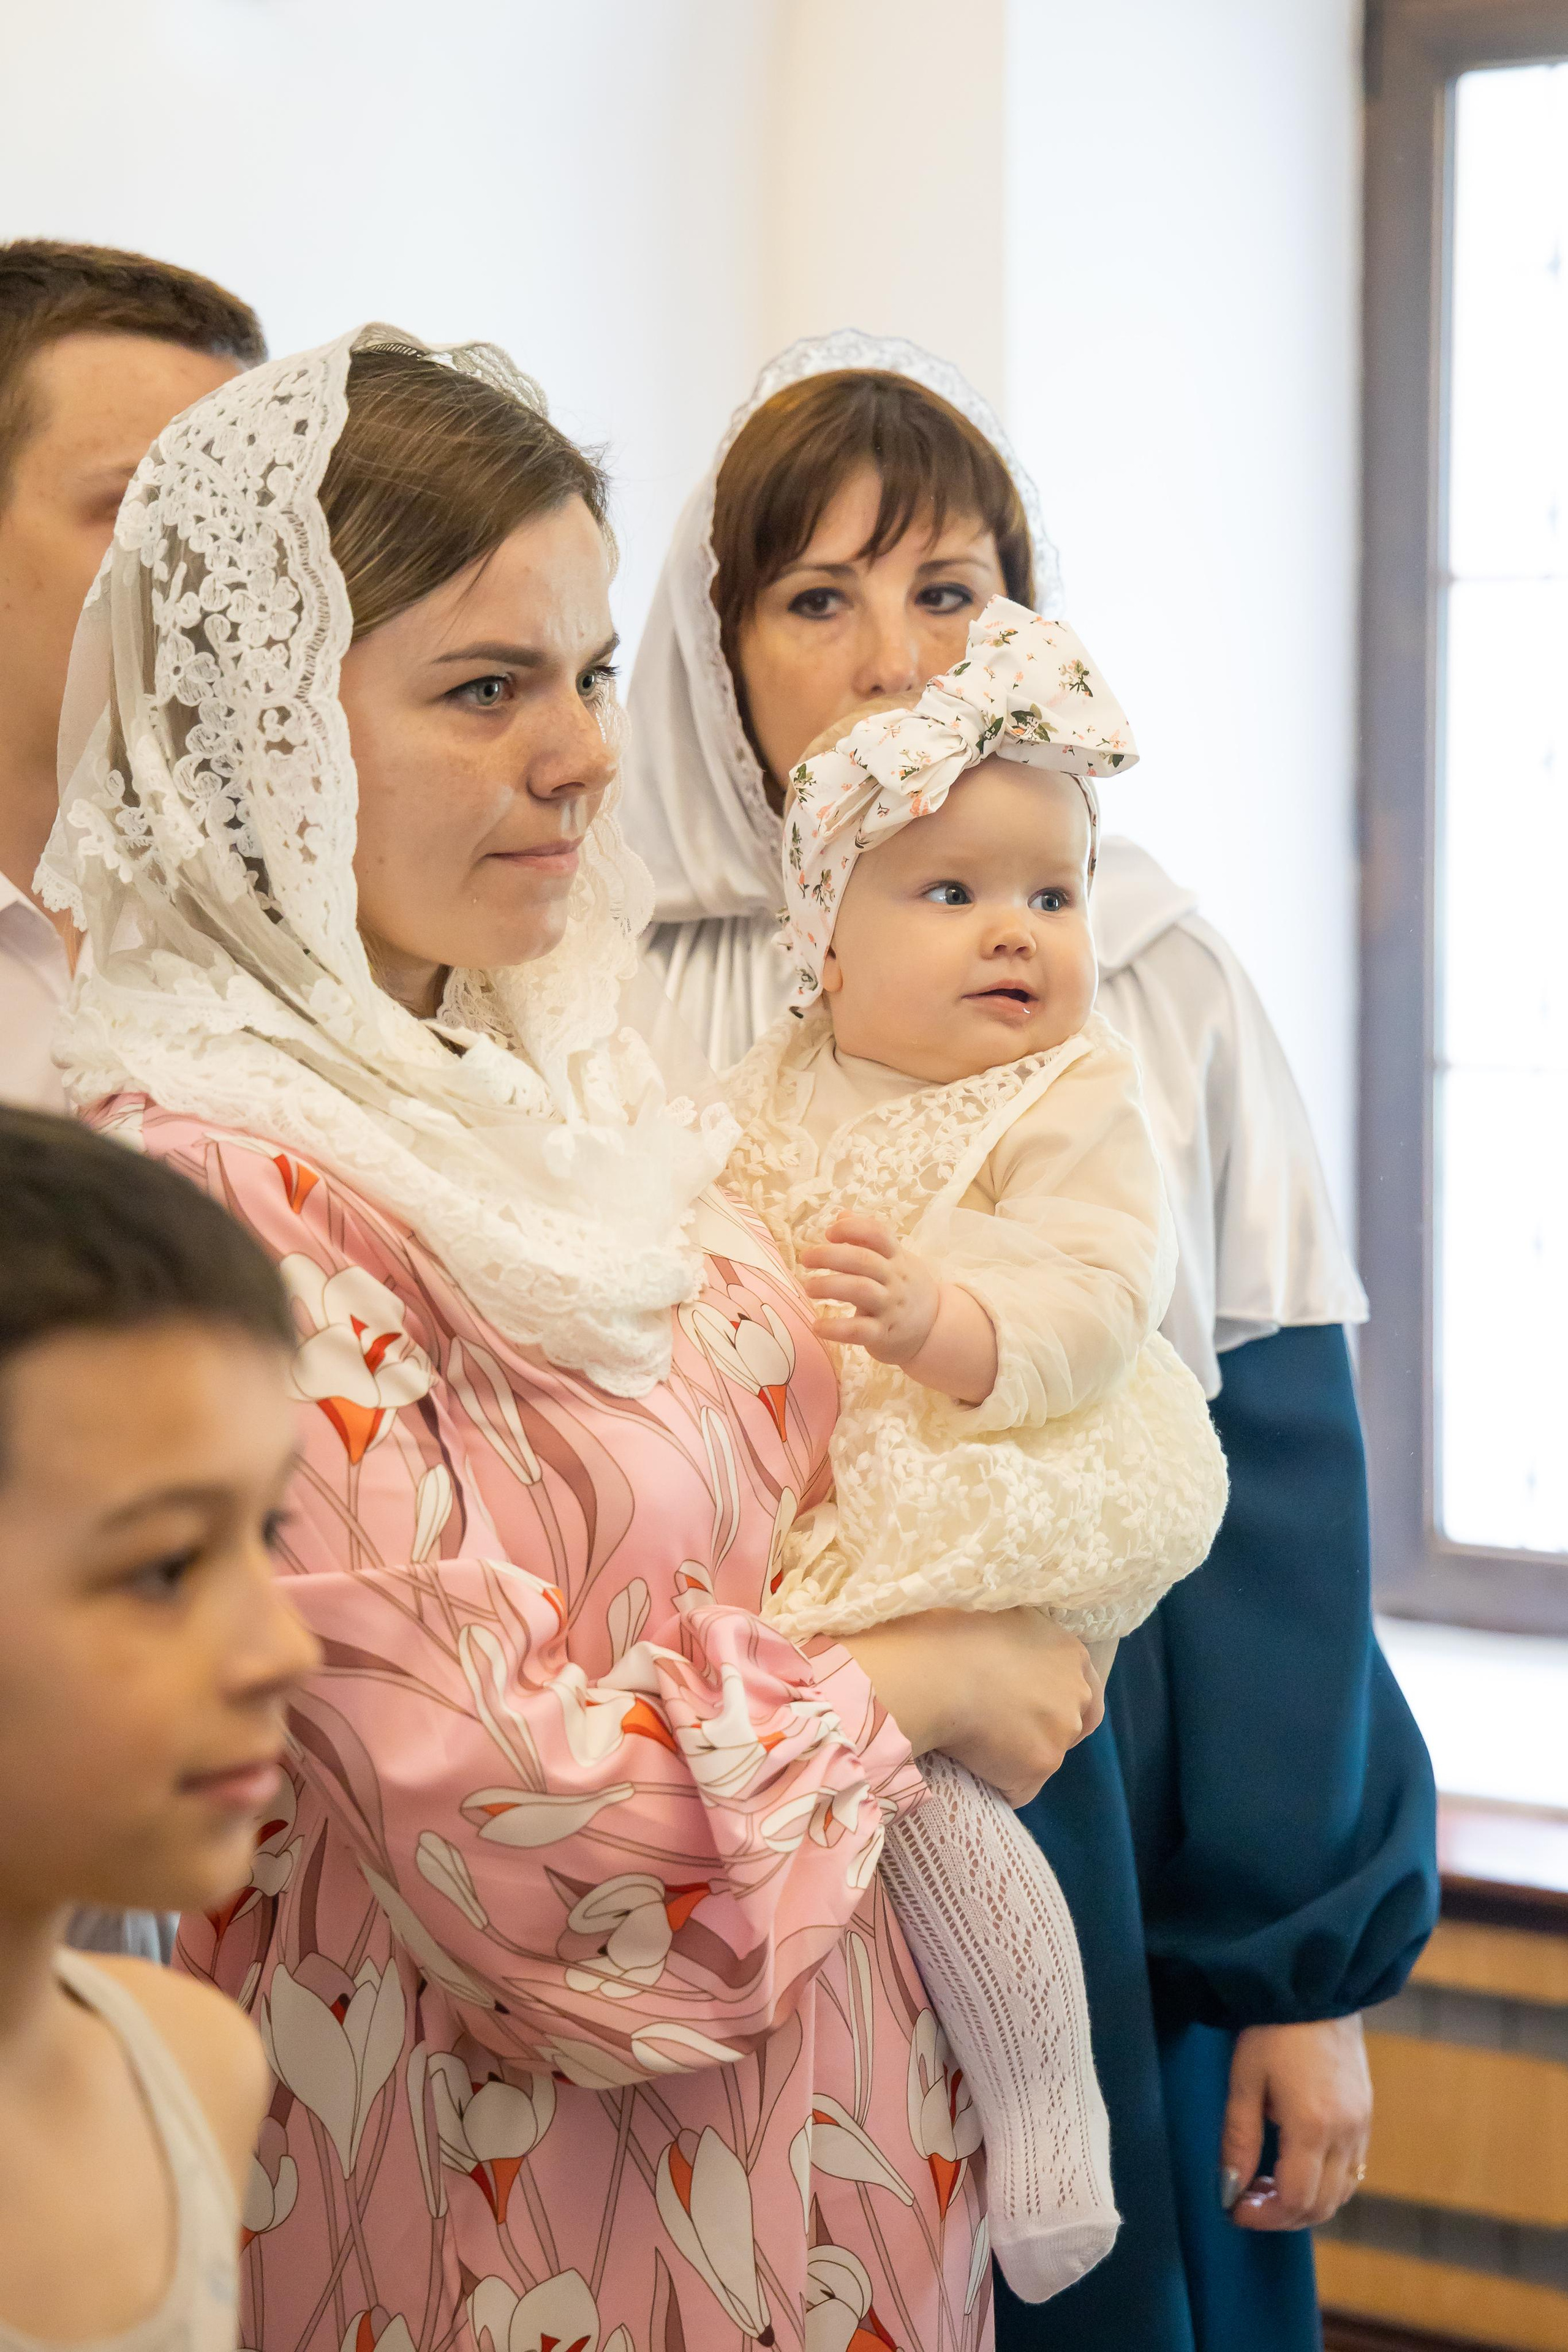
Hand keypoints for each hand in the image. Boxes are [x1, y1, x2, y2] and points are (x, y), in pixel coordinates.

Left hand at [800, 1215, 940, 1364]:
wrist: (934, 1329)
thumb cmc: (905, 1289)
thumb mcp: (895, 1260)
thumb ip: (868, 1239)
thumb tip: (842, 1214)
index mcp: (897, 1257)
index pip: (878, 1233)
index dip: (851, 1228)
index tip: (829, 1233)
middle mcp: (895, 1279)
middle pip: (863, 1260)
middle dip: (830, 1255)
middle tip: (806, 1258)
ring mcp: (890, 1307)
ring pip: (860, 1291)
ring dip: (829, 1286)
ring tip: (808, 1288)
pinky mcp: (883, 1334)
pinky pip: (859, 1330)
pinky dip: (836, 1328)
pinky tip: (817, 1326)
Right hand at [843, 1606, 1103, 1805]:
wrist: (934, 1674)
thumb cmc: (952, 1635)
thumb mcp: (1002, 1617)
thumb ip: (1024, 1641)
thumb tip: (1013, 1653)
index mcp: (1070, 1654)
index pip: (1085, 1691)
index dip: (1057, 1703)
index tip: (1032, 1710)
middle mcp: (1076, 1695)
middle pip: (1070, 1726)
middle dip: (1041, 1731)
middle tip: (1002, 1730)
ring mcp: (1061, 1734)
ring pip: (1041, 1759)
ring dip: (1015, 1758)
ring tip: (973, 1745)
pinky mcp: (1039, 1767)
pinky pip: (1018, 1788)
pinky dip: (997, 1784)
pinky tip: (970, 1768)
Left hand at [1221, 2017, 1371, 2228]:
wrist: (1317, 1986)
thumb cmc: (1273, 2028)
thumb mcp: (1245, 2080)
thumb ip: (1238, 2139)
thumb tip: (1229, 2190)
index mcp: (1313, 2125)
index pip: (1296, 2200)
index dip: (1264, 2216)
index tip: (1234, 2210)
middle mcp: (1346, 2133)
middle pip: (1322, 2206)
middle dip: (1282, 2216)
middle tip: (1246, 2200)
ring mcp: (1362, 2126)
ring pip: (1341, 2194)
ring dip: (1305, 2203)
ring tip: (1267, 2184)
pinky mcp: (1366, 2116)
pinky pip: (1352, 2171)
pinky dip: (1325, 2184)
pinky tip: (1295, 2166)